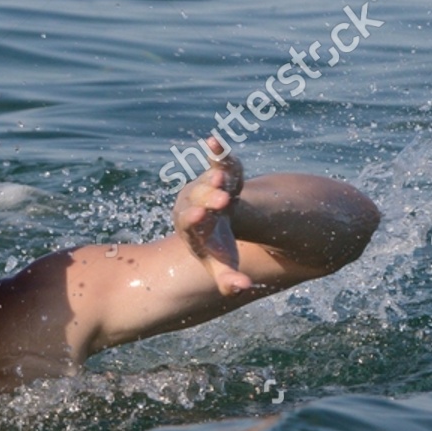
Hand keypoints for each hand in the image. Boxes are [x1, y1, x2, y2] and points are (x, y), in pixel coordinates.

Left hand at [173, 136, 253, 295]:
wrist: (214, 222)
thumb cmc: (216, 247)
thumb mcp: (221, 265)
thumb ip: (228, 279)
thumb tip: (243, 289)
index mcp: (191, 229)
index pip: (188, 224)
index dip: (193, 219)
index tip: (199, 216)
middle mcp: (193, 205)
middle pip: (197, 200)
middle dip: (207, 199)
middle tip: (221, 200)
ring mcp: (206, 187)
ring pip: (208, 182)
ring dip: (215, 180)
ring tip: (223, 180)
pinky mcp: (219, 173)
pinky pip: (219, 162)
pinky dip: (219, 152)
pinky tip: (213, 142)